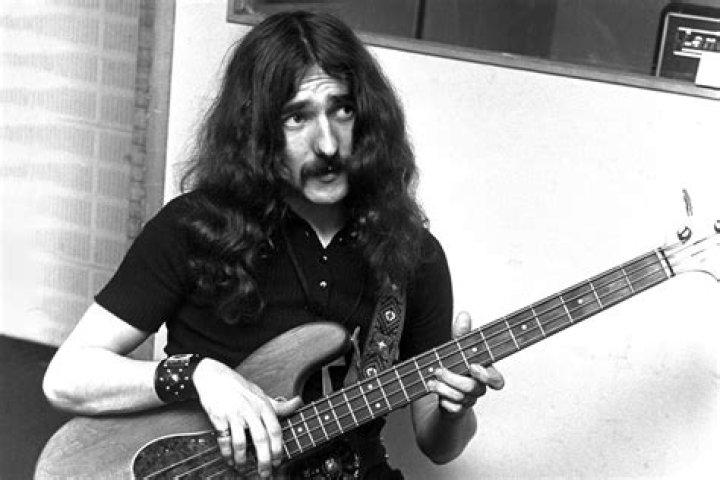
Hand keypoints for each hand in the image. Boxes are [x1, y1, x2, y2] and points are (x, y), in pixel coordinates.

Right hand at [192, 358, 301, 476]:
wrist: (214, 376)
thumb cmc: (240, 388)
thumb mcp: (262, 394)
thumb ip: (279, 404)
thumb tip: (299, 402)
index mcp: (263, 406)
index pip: (275, 429)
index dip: (278, 448)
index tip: (278, 461)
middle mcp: (250, 410)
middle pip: (260, 438)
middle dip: (264, 459)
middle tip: (264, 473)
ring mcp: (234, 414)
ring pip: (240, 442)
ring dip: (242, 459)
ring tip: (243, 468)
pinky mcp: (219, 417)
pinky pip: (224, 439)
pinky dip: (226, 452)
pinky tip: (229, 459)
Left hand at [428, 311, 504, 416]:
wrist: (444, 390)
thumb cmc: (456, 367)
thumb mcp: (457, 349)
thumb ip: (462, 334)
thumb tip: (464, 315)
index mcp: (484, 373)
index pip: (497, 381)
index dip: (487, 377)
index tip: (472, 367)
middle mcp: (478, 388)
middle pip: (474, 388)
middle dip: (455, 379)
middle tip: (439, 370)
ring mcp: (468, 400)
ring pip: (461, 398)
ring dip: (443, 388)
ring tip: (431, 380)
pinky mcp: (457, 410)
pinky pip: (452, 408)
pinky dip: (441, 399)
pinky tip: (433, 389)